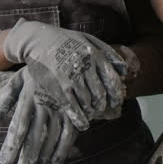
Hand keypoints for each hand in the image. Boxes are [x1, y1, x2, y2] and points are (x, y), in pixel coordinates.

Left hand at [0, 62, 81, 163]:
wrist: (67, 51)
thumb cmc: (39, 68)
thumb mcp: (19, 78)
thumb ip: (5, 98)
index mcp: (29, 96)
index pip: (18, 125)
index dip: (12, 145)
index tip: (5, 161)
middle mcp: (44, 103)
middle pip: (35, 134)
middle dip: (28, 154)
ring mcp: (61, 106)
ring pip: (52, 136)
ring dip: (44, 154)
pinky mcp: (75, 108)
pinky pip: (70, 132)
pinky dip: (63, 148)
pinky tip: (56, 161)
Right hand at [2, 19, 126, 117]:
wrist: (38, 40)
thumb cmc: (66, 39)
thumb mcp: (89, 39)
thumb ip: (108, 52)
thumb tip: (124, 70)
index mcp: (95, 55)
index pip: (112, 79)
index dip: (117, 93)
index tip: (118, 101)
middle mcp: (85, 67)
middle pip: (101, 93)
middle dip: (104, 104)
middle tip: (104, 109)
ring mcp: (71, 78)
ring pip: (88, 102)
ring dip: (92, 111)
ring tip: (92, 113)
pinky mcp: (58, 87)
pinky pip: (72, 107)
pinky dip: (79, 118)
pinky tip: (83, 124)